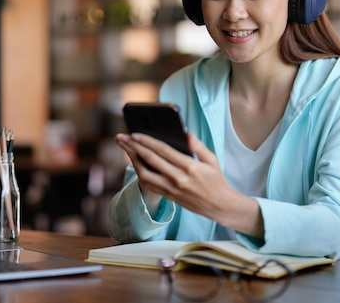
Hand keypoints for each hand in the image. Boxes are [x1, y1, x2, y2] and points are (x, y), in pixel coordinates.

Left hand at [115, 132, 262, 236]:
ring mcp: (171, 189)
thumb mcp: (212, 160)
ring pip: (145, 174)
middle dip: (134, 147)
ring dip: (132, 160)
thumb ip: (199, 146)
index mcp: (190, 167)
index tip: (134, 133)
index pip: (163, 151)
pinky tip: (134, 162)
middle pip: (150, 160)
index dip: (147, 141)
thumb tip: (186, 134)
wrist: (218, 206)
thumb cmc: (216, 180)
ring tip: (125, 148)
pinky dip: (139, 172)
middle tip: (121, 138)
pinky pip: (149, 184)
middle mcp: (178, 178)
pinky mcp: (168, 196)